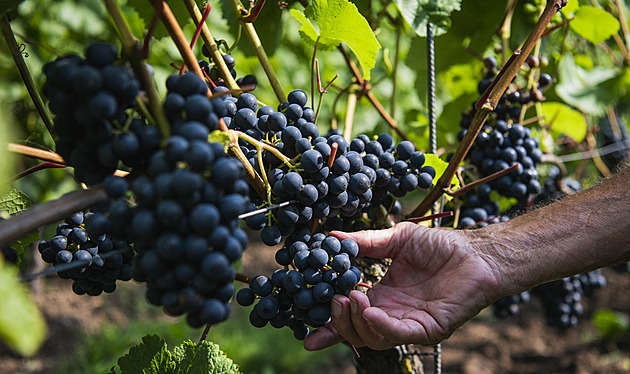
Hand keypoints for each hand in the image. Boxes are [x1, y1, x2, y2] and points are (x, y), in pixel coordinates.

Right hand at [303, 222, 499, 350]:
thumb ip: (365, 242)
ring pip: (373, 338)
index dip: (328, 325)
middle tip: (333, 300)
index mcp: (382, 296)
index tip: (306, 330)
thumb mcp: (396, 239)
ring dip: (356, 322)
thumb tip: (331, 236)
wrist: (476, 252)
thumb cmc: (440, 246)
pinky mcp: (429, 329)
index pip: (350, 316)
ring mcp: (410, 324)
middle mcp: (392, 314)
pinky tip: (370, 310)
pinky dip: (381, 326)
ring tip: (350, 297)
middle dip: (338, 321)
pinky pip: (400, 335)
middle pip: (356, 332)